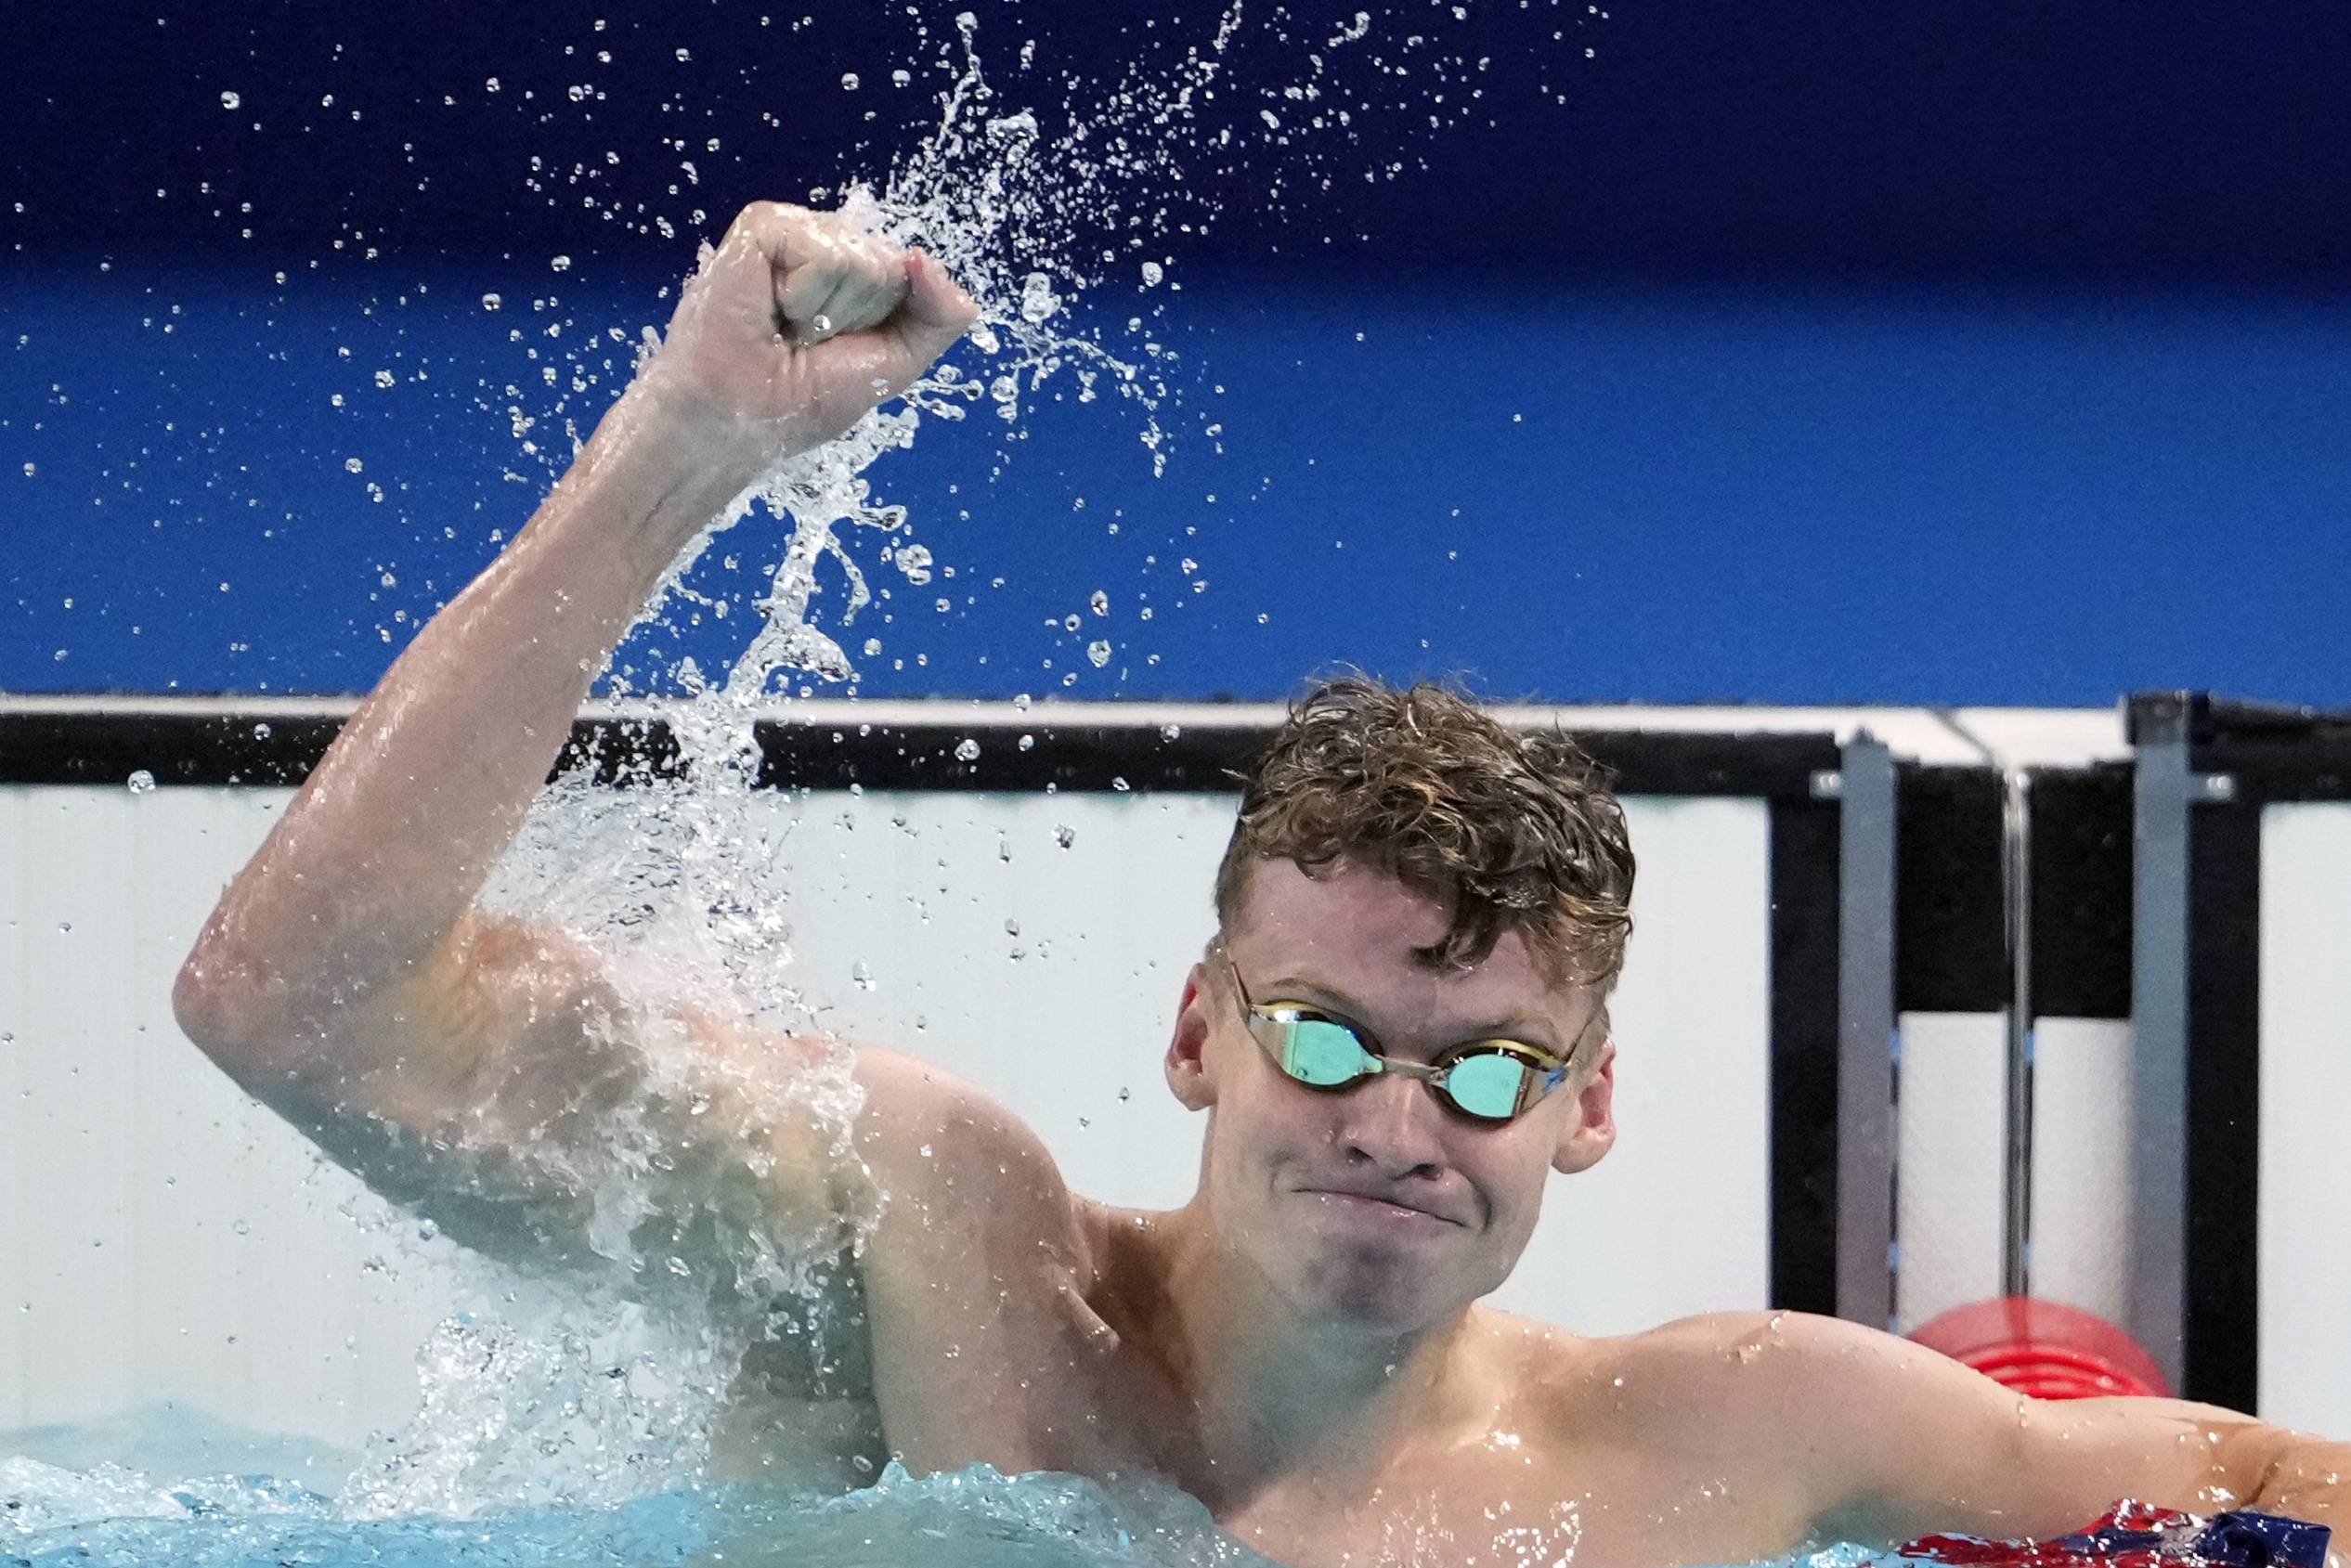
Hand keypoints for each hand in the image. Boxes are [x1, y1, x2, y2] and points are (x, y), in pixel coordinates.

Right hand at [634, 201, 978, 465]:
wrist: (732, 421)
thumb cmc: (798, 401)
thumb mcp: (894, 364)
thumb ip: (938, 318)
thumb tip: (926, 257)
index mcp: (858, 274)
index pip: (912, 278)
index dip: (884, 325)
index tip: (839, 350)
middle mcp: (829, 245)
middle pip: (893, 268)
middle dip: (858, 321)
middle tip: (806, 343)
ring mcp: (796, 232)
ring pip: (864, 260)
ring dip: (828, 314)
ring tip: (785, 329)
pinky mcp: (763, 225)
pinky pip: (824, 254)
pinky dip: (803, 297)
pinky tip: (770, 310)